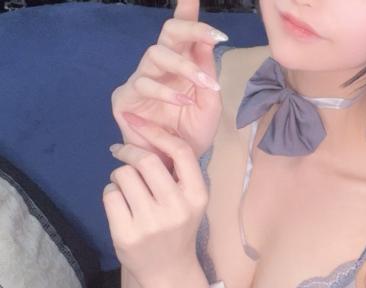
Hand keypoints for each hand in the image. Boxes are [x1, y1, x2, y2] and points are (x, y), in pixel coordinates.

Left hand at [103, 114, 206, 287]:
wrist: (169, 272)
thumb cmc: (176, 229)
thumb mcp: (189, 202)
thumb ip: (176, 174)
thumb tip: (147, 133)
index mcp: (197, 197)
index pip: (181, 151)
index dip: (157, 132)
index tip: (140, 123)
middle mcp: (176, 209)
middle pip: (146, 160)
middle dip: (129, 152)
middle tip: (122, 153)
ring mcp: (150, 224)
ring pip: (123, 176)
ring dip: (119, 177)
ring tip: (127, 190)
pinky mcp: (127, 234)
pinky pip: (110, 195)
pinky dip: (112, 195)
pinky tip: (121, 207)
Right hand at [110, 0, 226, 165]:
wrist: (177, 168)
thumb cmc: (192, 135)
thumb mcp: (209, 104)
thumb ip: (208, 72)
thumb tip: (208, 40)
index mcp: (180, 65)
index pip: (181, 32)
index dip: (187, 9)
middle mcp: (158, 68)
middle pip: (167, 34)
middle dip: (190, 29)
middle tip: (214, 35)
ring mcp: (139, 81)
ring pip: (155, 55)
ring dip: (184, 67)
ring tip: (205, 84)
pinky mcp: (125, 99)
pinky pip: (143, 85)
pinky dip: (166, 92)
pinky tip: (182, 102)